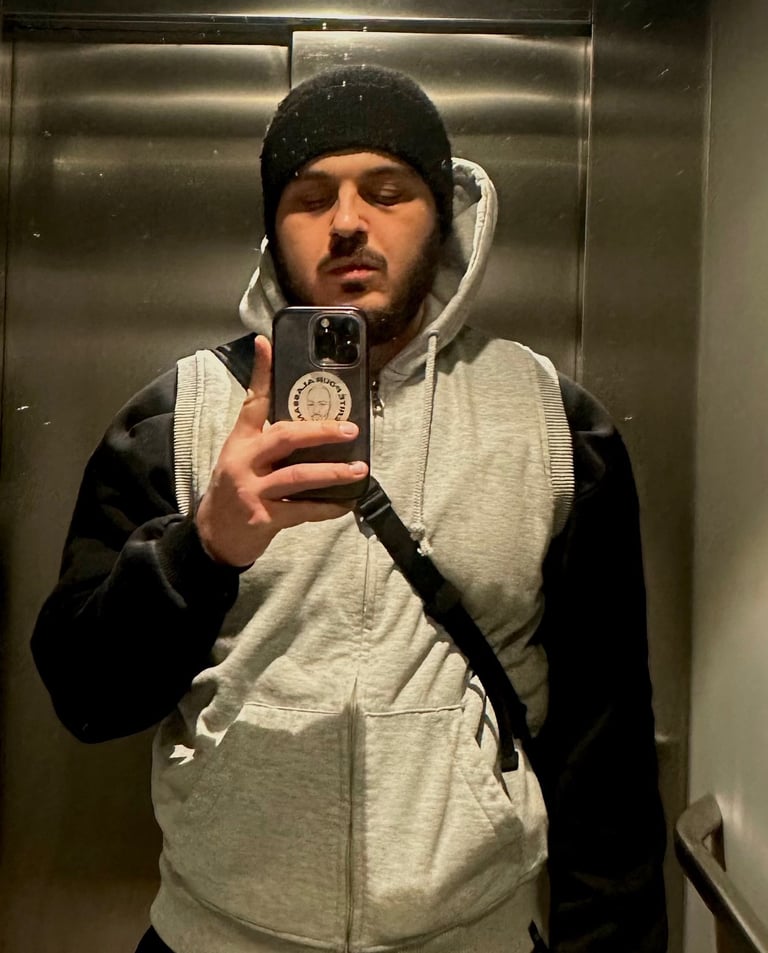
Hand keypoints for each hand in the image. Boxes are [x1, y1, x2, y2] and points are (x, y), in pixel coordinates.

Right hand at [195, 335, 367, 566]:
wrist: (213, 538)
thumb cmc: (234, 493)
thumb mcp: (240, 460)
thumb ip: (265, 440)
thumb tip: (307, 425)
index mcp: (240, 442)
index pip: (252, 402)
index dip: (261, 373)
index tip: (266, 344)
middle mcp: (244, 462)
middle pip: (284, 436)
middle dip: (321, 431)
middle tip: (350, 429)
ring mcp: (252, 490)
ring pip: (298, 475)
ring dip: (333, 472)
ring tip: (359, 469)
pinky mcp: (263, 518)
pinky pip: (302, 510)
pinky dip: (327, 507)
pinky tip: (346, 504)